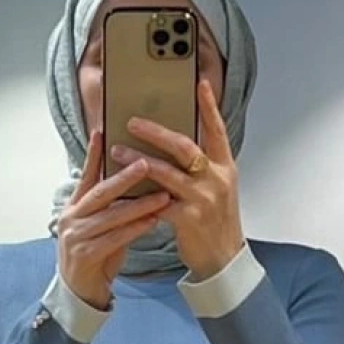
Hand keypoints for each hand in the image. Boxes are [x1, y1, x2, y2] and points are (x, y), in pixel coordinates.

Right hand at [57, 130, 171, 310]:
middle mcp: (72, 218)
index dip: (94, 154)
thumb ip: (113, 207)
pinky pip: (114, 238)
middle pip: (100, 191)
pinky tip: (153, 221)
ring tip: (162, 195)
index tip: (103, 131)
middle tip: (147, 162)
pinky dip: (135, 229)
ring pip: (111, 215)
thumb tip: (137, 184)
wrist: (80, 294)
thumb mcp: (101, 227)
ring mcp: (76, 237)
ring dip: (139, 205)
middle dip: (124, 177)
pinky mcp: (85, 255)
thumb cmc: (95, 257)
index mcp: (74, 207)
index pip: (86, 176)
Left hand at [111, 79, 245, 281]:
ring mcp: (203, 199)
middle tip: (132, 122)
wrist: (223, 260)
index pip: (217, 130)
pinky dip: (139, 195)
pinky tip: (122, 189)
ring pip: (166, 172)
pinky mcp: (188, 219)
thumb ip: (201, 167)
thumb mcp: (217, 189)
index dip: (209, 106)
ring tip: (117, 150)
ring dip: (138, 160)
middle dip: (156, 132)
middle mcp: (216, 179)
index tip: (200, 83)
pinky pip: (157, 202)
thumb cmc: (215, 223)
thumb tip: (174, 143)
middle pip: (184, 146)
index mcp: (225, 167)